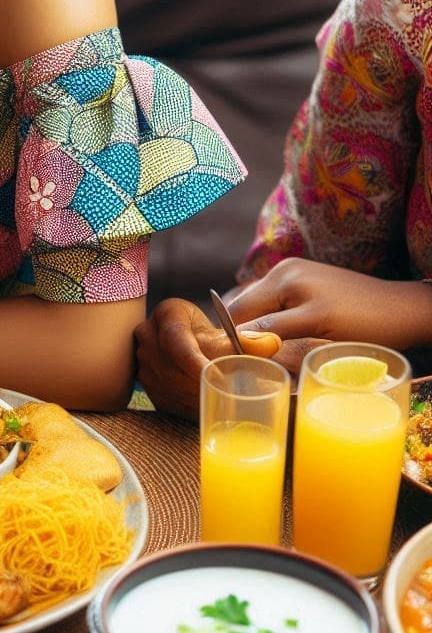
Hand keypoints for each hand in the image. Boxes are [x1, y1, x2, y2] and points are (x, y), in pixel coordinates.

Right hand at [133, 299, 239, 418]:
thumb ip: (248, 340)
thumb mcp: (227, 334)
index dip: (196, 361)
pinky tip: (206, 407)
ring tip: (221, 403)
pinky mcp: (143, 381)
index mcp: (167, 313)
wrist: (191, 345)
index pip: (177, 339)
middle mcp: (147, 334)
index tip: (219, 378)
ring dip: (194, 397)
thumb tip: (272, 343)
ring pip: (168, 384)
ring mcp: (142, 358)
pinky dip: (186, 406)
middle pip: (173, 365)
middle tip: (228, 396)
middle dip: (200, 384)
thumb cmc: (211, 336)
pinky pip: (164, 398)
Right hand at [229, 258, 429, 351]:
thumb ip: (274, 330)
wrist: (405, 310)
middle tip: (243, 361)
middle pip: (247, 307)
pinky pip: (276, 305)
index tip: (227, 361)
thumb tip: (238, 342)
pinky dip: (272, 322)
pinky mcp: (305, 284)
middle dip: (244, 333)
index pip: (240, 309)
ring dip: (258, 330)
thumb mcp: (316, 327)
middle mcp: (283, 271)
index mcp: (282, 276)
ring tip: (261, 352)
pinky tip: (280, 338)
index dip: (231, 336)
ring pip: (260, 308)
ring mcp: (294, 275)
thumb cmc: (366, 321)